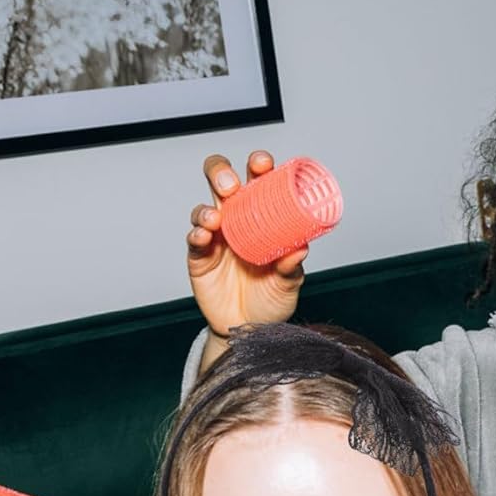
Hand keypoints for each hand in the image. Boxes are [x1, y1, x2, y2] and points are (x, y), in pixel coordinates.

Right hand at [186, 151, 308, 337]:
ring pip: (204, 207)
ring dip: (207, 208)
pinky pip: (194, 240)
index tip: (263, 164)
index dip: (258, 167)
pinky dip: (197, 234)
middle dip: (222, 173)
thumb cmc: (271, 301)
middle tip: (232, 186)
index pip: (258, 183)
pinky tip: (204, 236)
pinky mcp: (200, 258)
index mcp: (262, 218)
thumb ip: (292, 267)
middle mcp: (237, 221)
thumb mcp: (288, 284)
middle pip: (221, 182)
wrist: (252, 332)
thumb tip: (301, 248)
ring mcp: (217, 238)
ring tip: (216, 219)